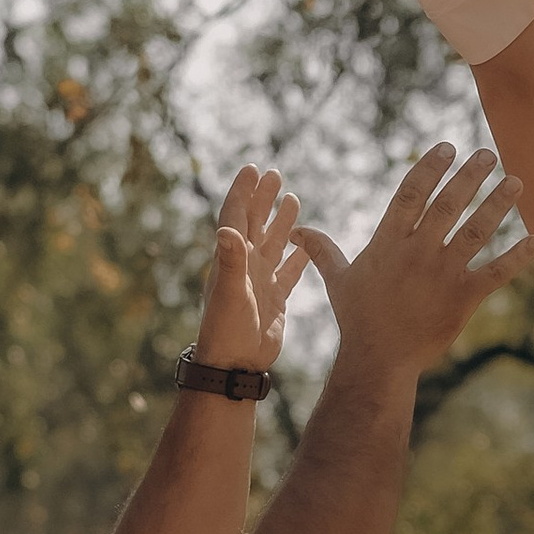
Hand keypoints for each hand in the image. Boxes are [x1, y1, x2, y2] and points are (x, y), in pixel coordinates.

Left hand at [194, 165, 307, 375]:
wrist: (235, 364)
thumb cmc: (227, 330)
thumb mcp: (230, 293)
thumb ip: (231, 261)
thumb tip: (226, 229)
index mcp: (233, 258)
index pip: (236, 216)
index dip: (243, 192)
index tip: (252, 168)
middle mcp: (246, 266)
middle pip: (256, 223)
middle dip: (264, 198)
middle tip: (275, 174)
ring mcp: (261, 282)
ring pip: (275, 244)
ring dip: (282, 222)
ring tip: (293, 199)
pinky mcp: (276, 299)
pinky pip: (289, 272)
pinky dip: (298, 257)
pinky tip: (307, 245)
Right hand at [293, 145, 531, 374]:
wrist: (378, 361)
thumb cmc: (357, 320)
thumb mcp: (338, 280)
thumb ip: (323, 250)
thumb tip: (297, 231)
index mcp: (389, 243)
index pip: (411, 194)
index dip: (430, 169)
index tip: (448, 148)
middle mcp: (418, 252)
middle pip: (448, 204)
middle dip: (470, 176)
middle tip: (489, 154)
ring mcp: (442, 274)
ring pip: (476, 231)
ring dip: (498, 205)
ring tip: (516, 182)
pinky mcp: (463, 298)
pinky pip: (495, 272)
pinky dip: (518, 256)